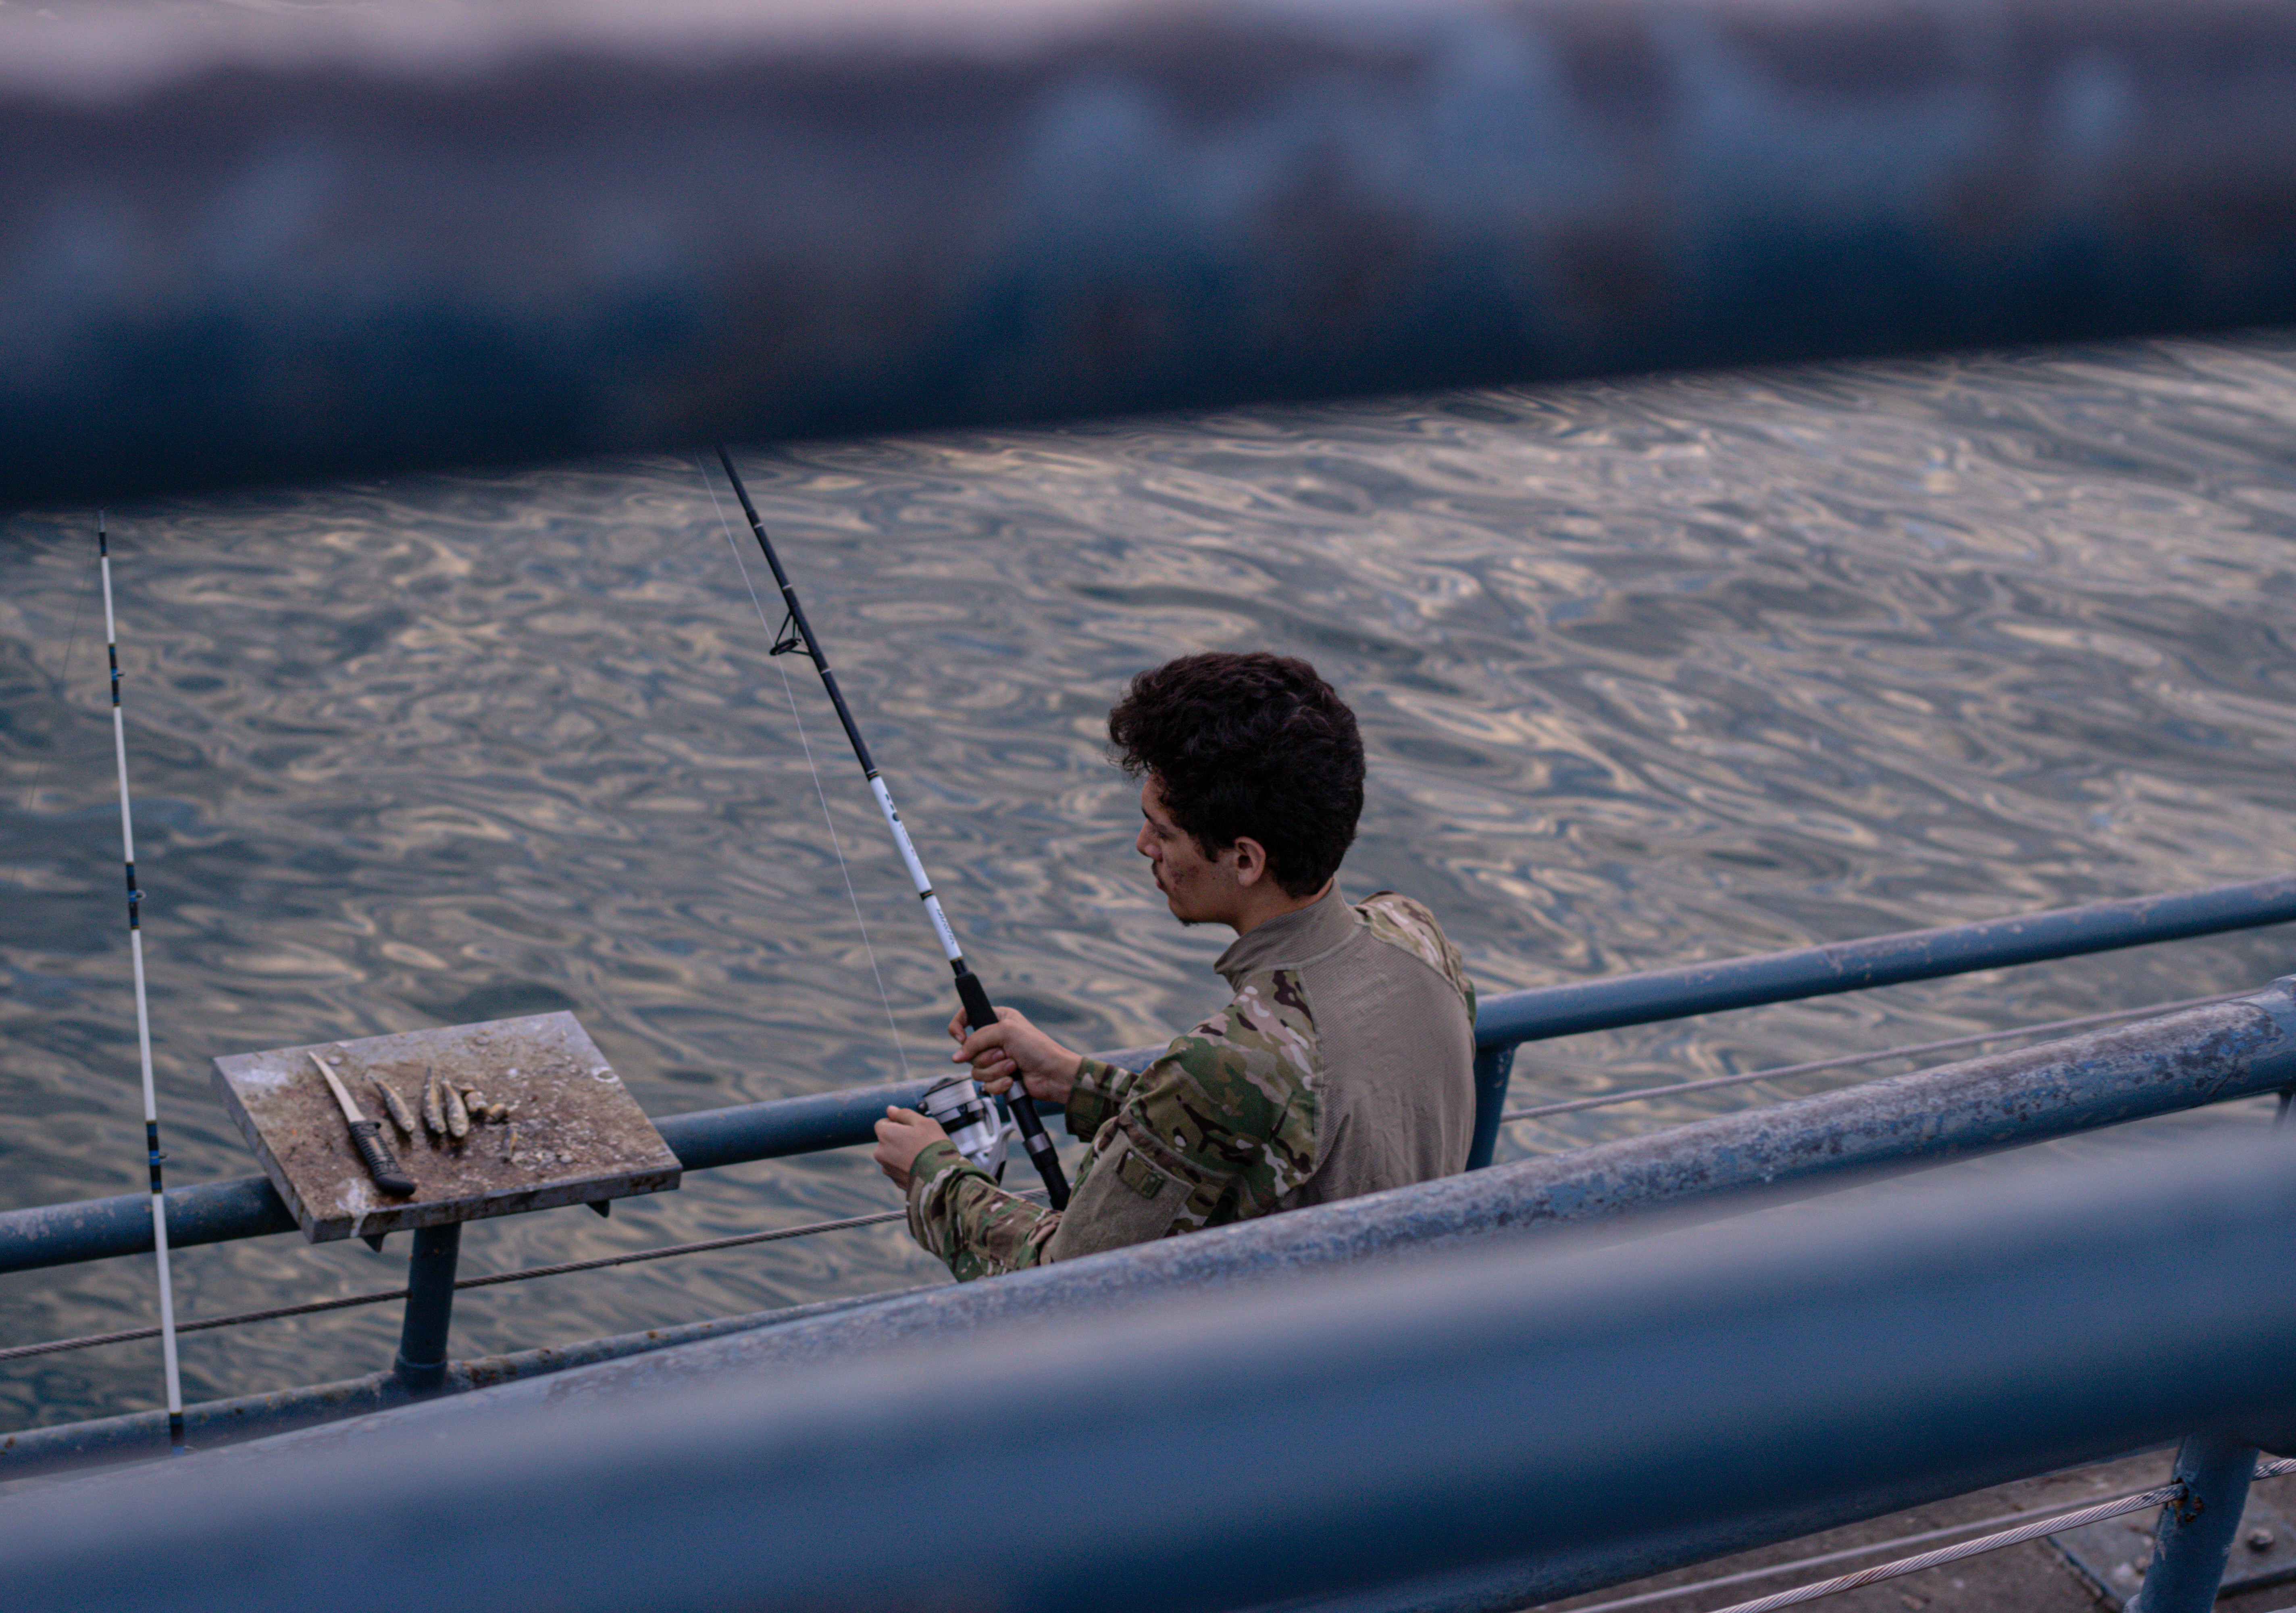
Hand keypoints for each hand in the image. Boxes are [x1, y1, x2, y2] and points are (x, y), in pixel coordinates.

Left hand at [873, 1106, 946, 1191]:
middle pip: (887, 1140)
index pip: (882, 1123)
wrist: (940, 1177)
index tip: (912, 1128)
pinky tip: (920, 1167)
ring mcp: (887, 1168)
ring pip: (892, 1155)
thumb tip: (890, 1109)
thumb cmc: (933, 1146)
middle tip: (919, 1141)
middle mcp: (880, 1152)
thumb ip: (904, 1114)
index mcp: (885, 1134)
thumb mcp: (924, 1122)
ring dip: (901, 1153)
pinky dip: (906, 1166)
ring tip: (921, 1156)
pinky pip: (898, 1169)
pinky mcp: (895, 1181)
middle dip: (899, 1139)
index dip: (896, 1123)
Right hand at [946, 1005, 1082, 1108]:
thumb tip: (957, 1056)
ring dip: (996, 1070)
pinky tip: (1013, 1080)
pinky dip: (999, 1083)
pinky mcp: (999, 1077)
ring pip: (976, 1069)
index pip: (966, 1017)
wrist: (1054, 1075)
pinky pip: (985, 1084)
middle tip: (1006, 1053)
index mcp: (997, 1019)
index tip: (961, 1038)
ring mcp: (997, 1059)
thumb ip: (977, 1040)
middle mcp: (995, 1038)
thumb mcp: (1006, 1032)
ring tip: (1013, 1066)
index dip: (958, 1028)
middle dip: (988, 1056)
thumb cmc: (1038, 1048)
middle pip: (969, 1050)